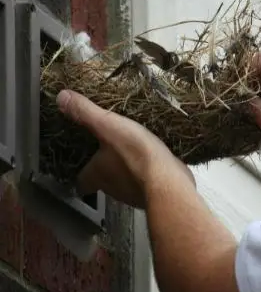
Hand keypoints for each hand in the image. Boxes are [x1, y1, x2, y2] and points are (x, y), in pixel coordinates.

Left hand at [56, 90, 194, 208]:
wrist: (169, 180)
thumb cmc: (136, 154)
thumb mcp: (108, 126)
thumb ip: (86, 113)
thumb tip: (61, 97)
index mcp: (97, 174)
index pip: (81, 181)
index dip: (81, 173)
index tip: (83, 166)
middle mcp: (112, 189)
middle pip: (103, 182)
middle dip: (105, 170)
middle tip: (111, 154)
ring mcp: (133, 194)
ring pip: (125, 183)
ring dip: (127, 171)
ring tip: (134, 154)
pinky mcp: (153, 193)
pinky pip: (145, 183)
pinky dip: (147, 175)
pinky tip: (154, 163)